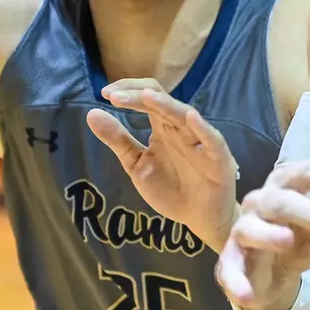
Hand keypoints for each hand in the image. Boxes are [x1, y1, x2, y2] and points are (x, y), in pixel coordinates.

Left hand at [87, 79, 238, 246]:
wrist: (199, 217)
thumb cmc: (171, 189)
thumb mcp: (137, 164)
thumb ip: (118, 140)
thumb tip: (92, 113)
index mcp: (163, 128)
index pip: (147, 98)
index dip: (128, 91)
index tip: (105, 94)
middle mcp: (181, 129)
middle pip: (163, 102)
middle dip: (138, 96)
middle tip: (114, 96)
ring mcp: (200, 142)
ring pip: (184, 116)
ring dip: (166, 105)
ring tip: (145, 96)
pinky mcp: (218, 158)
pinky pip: (212, 139)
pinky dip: (202, 127)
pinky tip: (190, 117)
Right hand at [221, 160, 309, 309]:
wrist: (272, 274)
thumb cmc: (301, 238)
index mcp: (287, 185)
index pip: (307, 172)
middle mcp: (261, 201)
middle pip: (282, 201)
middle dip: (309, 212)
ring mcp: (243, 230)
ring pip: (252, 228)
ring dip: (269, 235)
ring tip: (288, 241)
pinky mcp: (230, 260)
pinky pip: (230, 269)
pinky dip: (236, 282)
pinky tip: (248, 295)